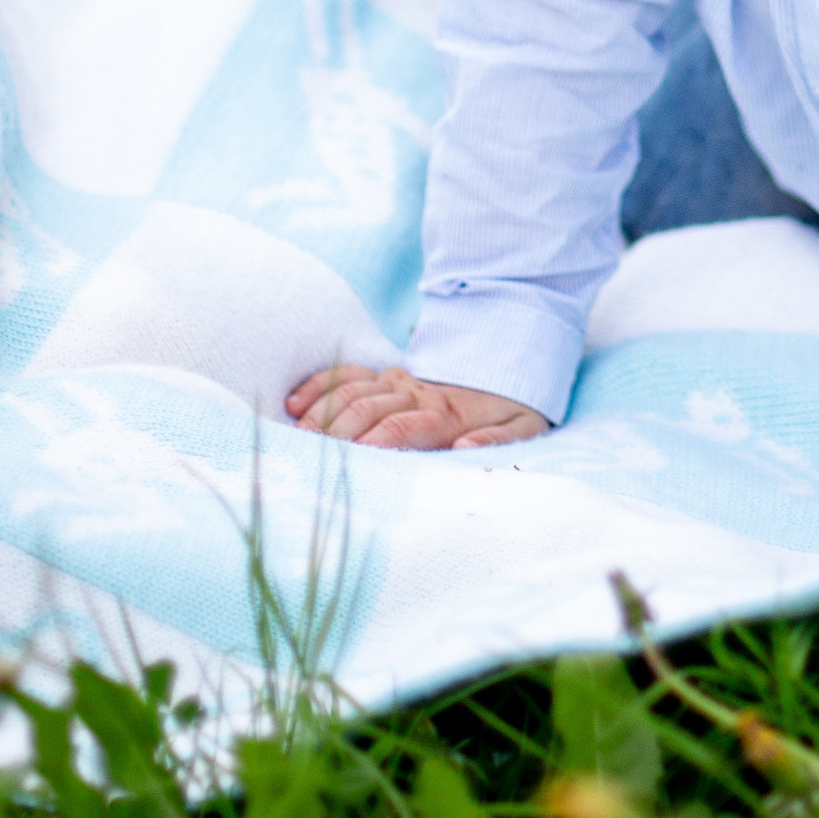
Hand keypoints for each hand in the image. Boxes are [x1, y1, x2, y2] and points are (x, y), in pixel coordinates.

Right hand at [285, 364, 550, 451]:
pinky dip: (320, 386)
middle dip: (339, 431)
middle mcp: (415, 393)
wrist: (507, 360)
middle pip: (368, 409)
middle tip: (309, 455)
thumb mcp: (523, 427)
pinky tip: (295, 405)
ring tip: (297, 438)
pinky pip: (348, 375)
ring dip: (322, 414)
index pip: (403, 425)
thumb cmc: (511, 407)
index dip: (377, 440)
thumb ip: (498, 439)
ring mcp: (398, 381)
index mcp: (445, 413)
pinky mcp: (386, 376)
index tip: (354, 457)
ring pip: (352, 391)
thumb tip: (463, 448)